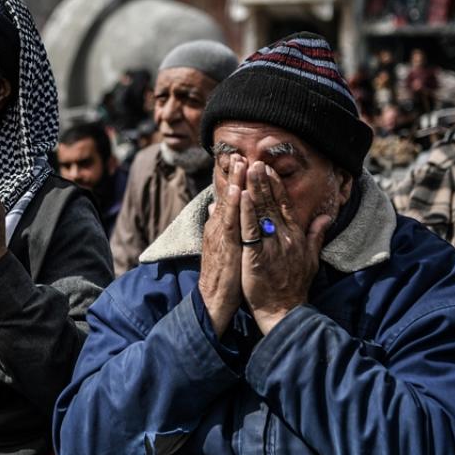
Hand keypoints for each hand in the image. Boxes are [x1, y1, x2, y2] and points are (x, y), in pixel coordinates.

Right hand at [198, 155, 245, 336]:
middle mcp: (217, 228)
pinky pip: (229, 222)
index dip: (233, 179)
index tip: (240, 160)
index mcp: (220, 227)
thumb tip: (216, 205)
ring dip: (232, 182)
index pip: (227, 199)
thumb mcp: (223, 246)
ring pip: (227, 204)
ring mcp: (219, 236)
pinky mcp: (224, 247)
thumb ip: (221, 225)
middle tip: (238, 153)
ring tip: (238, 163)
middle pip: (226, 196)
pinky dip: (232, 205)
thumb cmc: (223, 275)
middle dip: (232, 174)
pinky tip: (236, 191)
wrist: (213, 301)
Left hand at [240, 162, 330, 334]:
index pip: (285, 205)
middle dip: (263, 181)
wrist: (284, 311)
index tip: (268, 169)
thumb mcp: (311, 258)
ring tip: (246, 170)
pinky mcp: (257, 256)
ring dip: (253, 189)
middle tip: (255, 161)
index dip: (276, 186)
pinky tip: (240, 196)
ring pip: (261, 212)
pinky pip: (250, 230)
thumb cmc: (294, 286)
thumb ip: (316, 235)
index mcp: (295, 236)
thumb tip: (325, 216)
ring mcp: (272, 246)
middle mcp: (285, 237)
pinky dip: (245, 212)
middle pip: (272, 204)